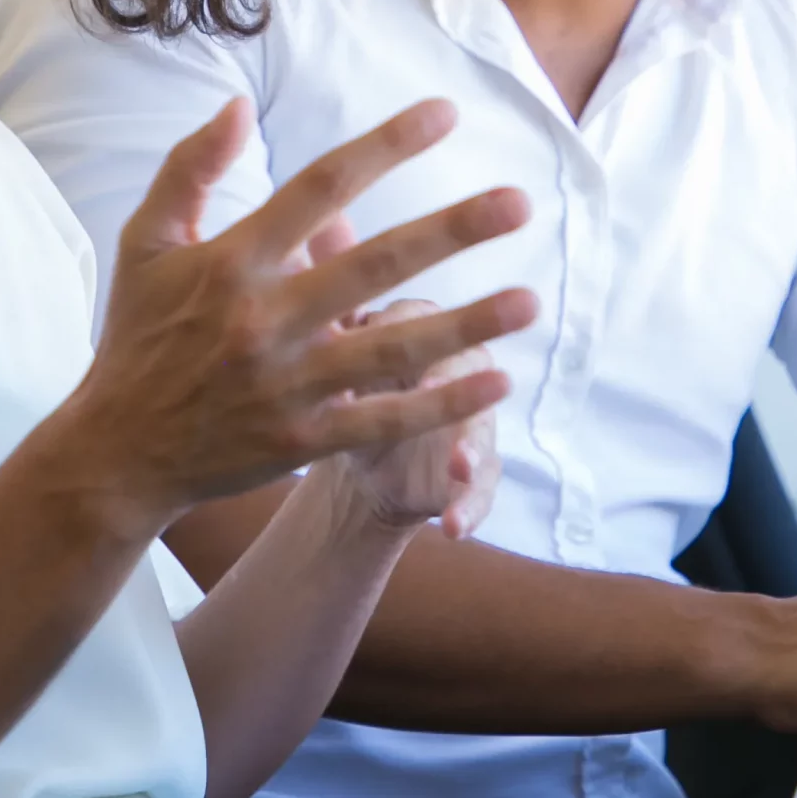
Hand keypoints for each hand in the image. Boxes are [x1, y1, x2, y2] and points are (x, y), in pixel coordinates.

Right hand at [58, 98, 532, 524]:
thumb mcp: (145, 243)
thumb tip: (235, 105)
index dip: (385, 145)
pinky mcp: (303, 440)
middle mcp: (264, 319)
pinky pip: (384, 419)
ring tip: (530, 301)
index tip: (446, 113)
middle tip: (519, 203)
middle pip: (373, 264)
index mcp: (232, 260)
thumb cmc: (137, 338)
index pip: (321, 186)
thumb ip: (188, 167)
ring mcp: (288, 384)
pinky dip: (442, 404)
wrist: (116, 453)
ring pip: (392, 348)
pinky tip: (496, 380)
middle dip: (452, 231)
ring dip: (466, 325)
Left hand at [327, 297, 502, 538]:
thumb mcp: (328, 359)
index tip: (377, 330)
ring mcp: (469, 425)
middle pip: (470, 363)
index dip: (404, 322)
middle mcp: (455, 374)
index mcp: (414, 338)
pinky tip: (453, 527)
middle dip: (455, 375)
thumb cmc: (343, 391)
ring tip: (459, 466)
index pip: (420, 315)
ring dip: (473, 447)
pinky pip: (481, 491)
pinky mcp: (475, 474)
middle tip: (433, 386)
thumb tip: (315, 269)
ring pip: (481, 430)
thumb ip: (326, 322)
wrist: (361, 461)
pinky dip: (469, 508)